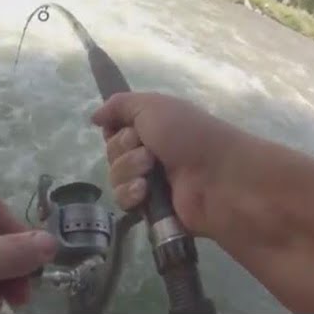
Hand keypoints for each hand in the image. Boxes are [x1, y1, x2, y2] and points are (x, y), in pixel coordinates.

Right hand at [92, 92, 243, 236]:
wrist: (218, 178)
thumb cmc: (189, 135)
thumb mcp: (152, 105)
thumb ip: (119, 105)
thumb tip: (95, 117)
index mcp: (152, 128)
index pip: (114, 130)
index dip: (115, 131)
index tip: (129, 129)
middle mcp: (149, 153)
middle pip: (111, 153)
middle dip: (124, 150)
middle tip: (149, 152)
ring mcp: (150, 182)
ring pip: (114, 177)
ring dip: (129, 171)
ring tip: (152, 171)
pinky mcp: (150, 208)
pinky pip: (122, 200)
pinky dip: (131, 194)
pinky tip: (146, 193)